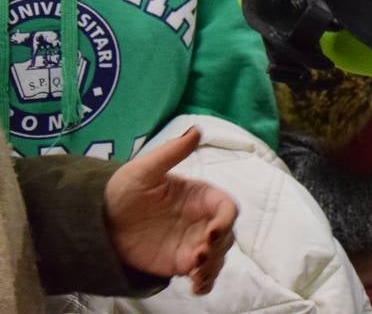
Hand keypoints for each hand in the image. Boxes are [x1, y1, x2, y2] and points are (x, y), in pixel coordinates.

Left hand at [104, 127, 237, 295]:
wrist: (99, 221)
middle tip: (198, 256)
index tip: (212, 231)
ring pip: (218, 257)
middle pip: (227, 235)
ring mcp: (192, 242)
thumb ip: (172, 153)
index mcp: (200, 197)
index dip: (225, 220)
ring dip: (213, 267)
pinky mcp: (179, 262)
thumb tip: (196, 130)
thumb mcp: (144, 169)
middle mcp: (201, 220)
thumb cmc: (124, 190)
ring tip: (195, 275)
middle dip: (218, 247)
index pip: (226, 208)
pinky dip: (204, 282)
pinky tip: (195, 287)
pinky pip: (201, 274)